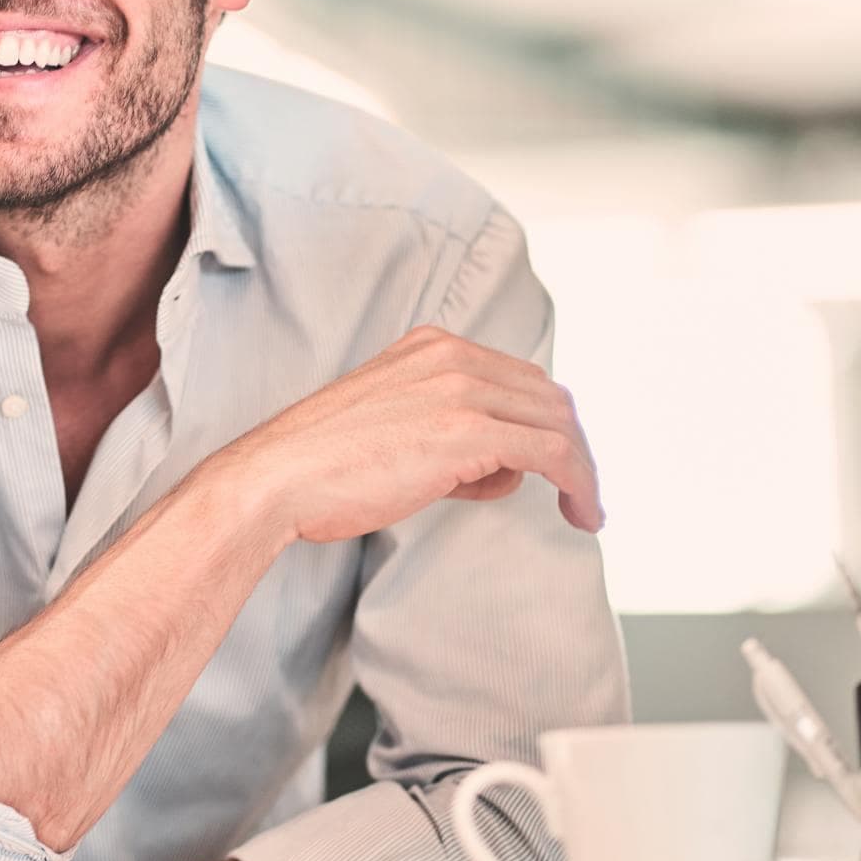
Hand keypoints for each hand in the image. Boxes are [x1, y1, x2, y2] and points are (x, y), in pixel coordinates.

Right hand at [211, 325, 602, 543]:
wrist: (275, 479)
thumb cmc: (319, 467)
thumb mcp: (387, 424)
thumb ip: (440, 428)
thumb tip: (493, 466)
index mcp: (431, 347)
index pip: (518, 377)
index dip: (545, 423)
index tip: (554, 465)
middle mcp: (452, 356)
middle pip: (548, 397)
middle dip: (574, 447)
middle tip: (579, 493)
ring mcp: (462, 390)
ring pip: (560, 424)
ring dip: (583, 470)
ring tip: (584, 510)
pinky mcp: (469, 431)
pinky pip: (554, 453)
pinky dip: (580, 483)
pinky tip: (583, 513)